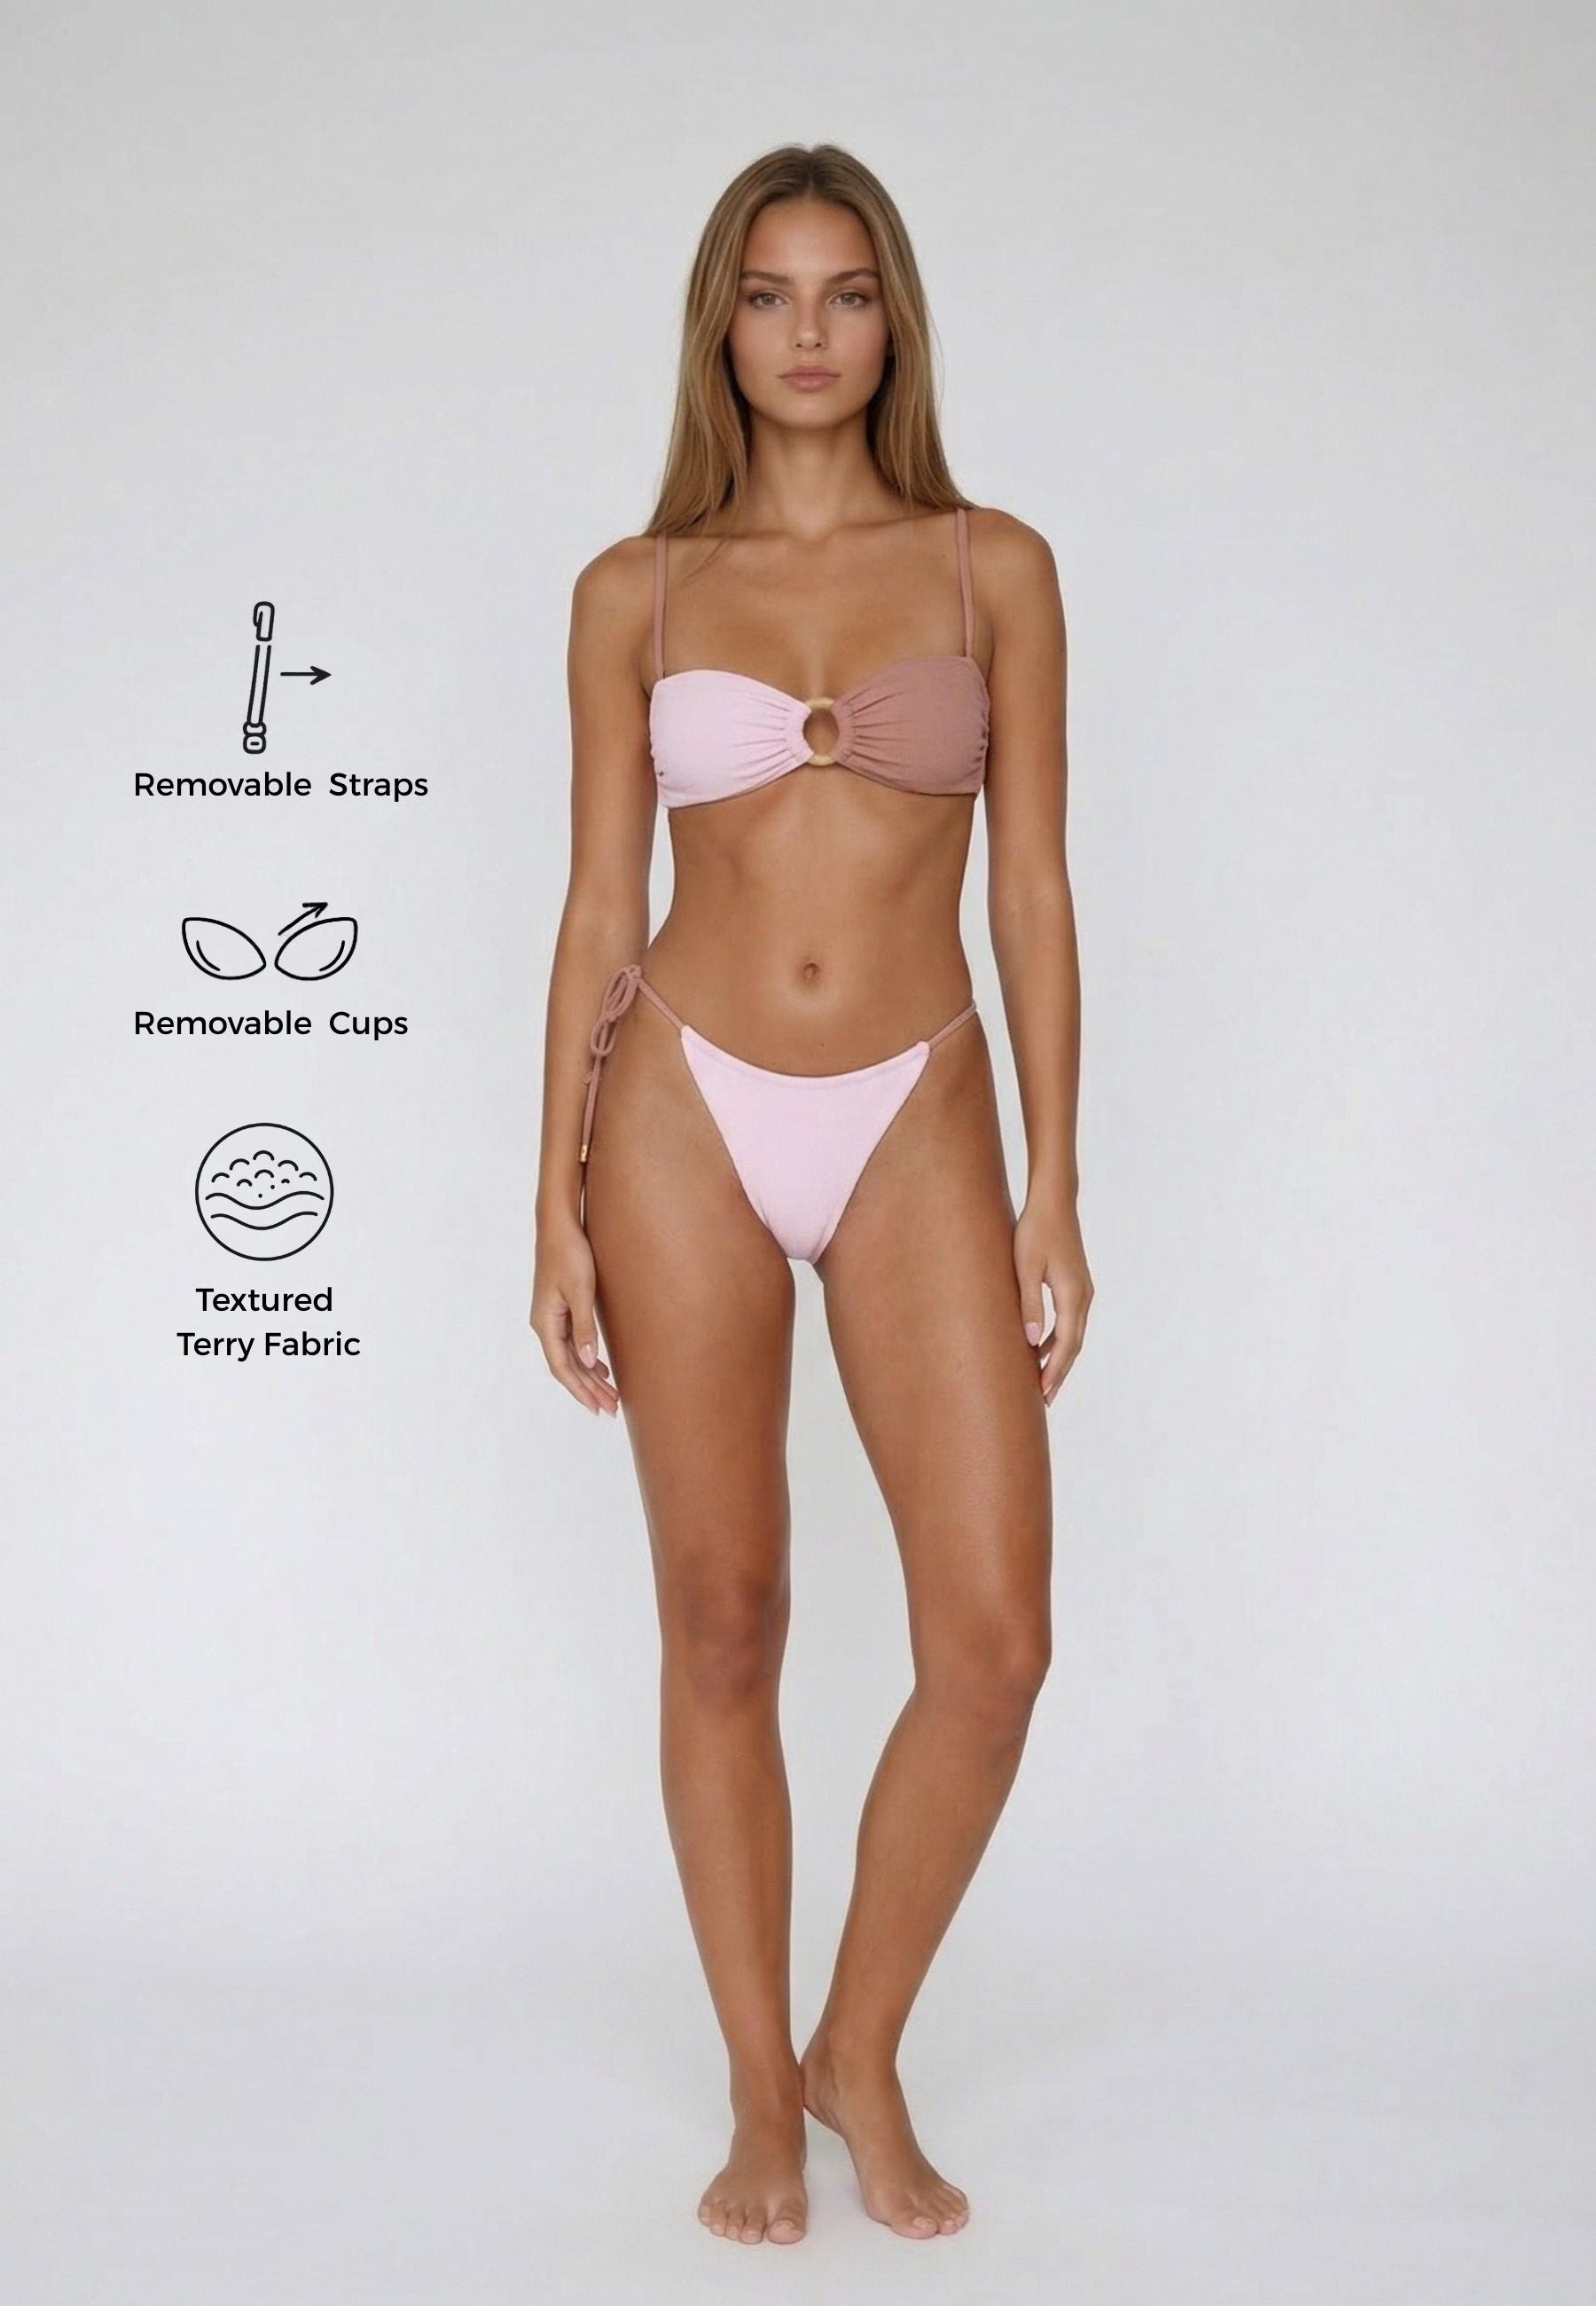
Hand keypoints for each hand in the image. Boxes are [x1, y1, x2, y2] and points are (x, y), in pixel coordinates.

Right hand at [529, 1211, 619, 1416]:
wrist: (559, 1225)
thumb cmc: (570, 1254)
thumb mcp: (580, 1291)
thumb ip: (584, 1328)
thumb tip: (588, 1363)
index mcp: (546, 1323)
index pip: (562, 1367)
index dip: (580, 1390)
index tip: (598, 1408)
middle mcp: (545, 1324)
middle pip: (567, 1366)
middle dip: (589, 1389)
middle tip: (612, 1408)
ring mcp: (551, 1317)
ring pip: (570, 1356)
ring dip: (589, 1377)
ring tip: (610, 1395)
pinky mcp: (560, 1308)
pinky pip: (572, 1343)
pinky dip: (587, 1359)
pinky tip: (601, 1366)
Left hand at [1013, 1195, 1092, 1405]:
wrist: (1054, 1202)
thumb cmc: (1035, 1231)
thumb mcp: (1025, 1268)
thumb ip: (1029, 1304)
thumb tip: (1030, 1342)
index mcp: (1072, 1296)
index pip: (1066, 1345)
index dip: (1054, 1371)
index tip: (1042, 1393)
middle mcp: (1083, 1296)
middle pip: (1073, 1345)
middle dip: (1059, 1372)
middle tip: (1044, 1400)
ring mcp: (1082, 1290)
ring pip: (1073, 1334)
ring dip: (1058, 1358)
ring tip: (1042, 1381)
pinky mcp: (1075, 1284)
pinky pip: (1069, 1321)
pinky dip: (1058, 1339)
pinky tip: (1039, 1348)